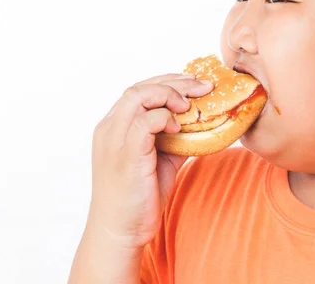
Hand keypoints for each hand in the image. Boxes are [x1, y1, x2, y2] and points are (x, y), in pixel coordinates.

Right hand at [86, 73, 212, 248]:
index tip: (195, 83)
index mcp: (114, 126)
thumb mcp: (161, 160)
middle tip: (204, 86)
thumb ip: (174, 139)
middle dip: (176, 82)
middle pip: (141, 87)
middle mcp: (110, 127)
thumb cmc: (139, 197)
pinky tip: (180, 128)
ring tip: (190, 105)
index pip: (140, 89)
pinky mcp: (125, 152)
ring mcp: (114, 138)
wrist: (121, 231)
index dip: (168, 82)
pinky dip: (166, 118)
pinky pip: (145, 121)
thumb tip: (200, 124)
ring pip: (139, 96)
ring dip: (170, 95)